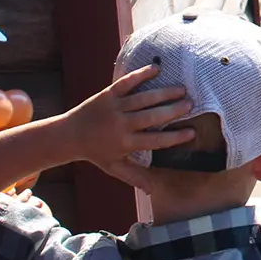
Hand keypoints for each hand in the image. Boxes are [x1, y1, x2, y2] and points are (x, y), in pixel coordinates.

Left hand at [62, 66, 193, 178]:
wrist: (68, 135)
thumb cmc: (94, 152)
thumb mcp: (114, 168)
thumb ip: (134, 177)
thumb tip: (152, 191)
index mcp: (126, 144)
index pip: (156, 140)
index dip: (175, 137)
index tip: (191, 132)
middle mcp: (122, 125)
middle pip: (153, 117)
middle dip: (174, 110)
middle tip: (191, 104)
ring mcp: (115, 107)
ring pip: (144, 99)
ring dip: (164, 93)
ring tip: (182, 89)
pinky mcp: (108, 94)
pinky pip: (127, 82)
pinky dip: (141, 75)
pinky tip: (157, 68)